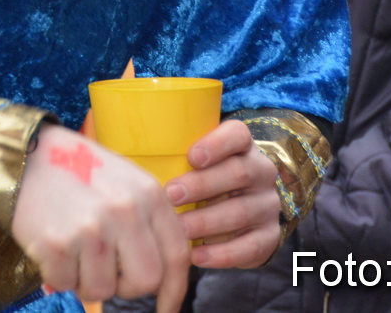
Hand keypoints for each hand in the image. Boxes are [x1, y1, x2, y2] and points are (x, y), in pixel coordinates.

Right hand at [11, 126, 190, 312]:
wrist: (25, 156)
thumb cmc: (79, 172)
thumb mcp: (126, 182)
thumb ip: (149, 221)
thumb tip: (162, 275)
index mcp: (148, 194)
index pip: (177, 256)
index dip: (174, 290)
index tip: (167, 309)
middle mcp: (125, 210)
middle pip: (145, 281)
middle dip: (126, 286)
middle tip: (107, 271)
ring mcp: (91, 228)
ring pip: (103, 289)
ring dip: (86, 278)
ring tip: (75, 248)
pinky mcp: (58, 244)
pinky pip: (66, 285)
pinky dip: (58, 275)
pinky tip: (55, 246)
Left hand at [165, 120, 281, 268]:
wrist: (240, 214)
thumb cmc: (202, 181)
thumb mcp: (193, 164)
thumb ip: (171, 156)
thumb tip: (122, 153)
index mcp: (242, 147)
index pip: (238, 135)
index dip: (217, 143)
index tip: (191, 156)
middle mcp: (260, 172)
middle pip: (238, 172)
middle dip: (203, 184)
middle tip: (171, 194)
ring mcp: (266, 205)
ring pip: (241, 210)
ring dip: (206, 221)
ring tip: (178, 230)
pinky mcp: (268, 236)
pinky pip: (249, 246)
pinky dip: (221, 254)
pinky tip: (195, 255)